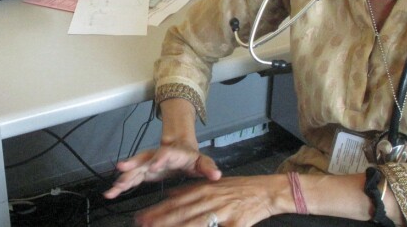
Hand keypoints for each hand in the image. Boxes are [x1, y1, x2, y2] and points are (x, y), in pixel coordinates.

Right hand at [103, 142, 221, 198]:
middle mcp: (156, 156)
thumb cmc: (191, 158)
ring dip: (123, 178)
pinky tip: (110, 193)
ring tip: (112, 188)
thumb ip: (208, 167)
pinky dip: (120, 185)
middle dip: (133, 164)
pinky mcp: (142, 172)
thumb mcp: (202, 161)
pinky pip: (129, 178)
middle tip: (123, 169)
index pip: (166, 154)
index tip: (154, 165)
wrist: (181, 150)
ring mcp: (147, 163)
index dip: (160, 158)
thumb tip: (216, 175)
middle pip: (143, 159)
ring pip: (133, 170)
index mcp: (173, 153)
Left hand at [134, 174, 289, 226]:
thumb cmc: (238, 189)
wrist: (264, 191)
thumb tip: (170, 194)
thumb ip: (190, 190)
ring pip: (193, 223)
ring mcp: (221, 211)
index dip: (156, 211)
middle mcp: (208, 199)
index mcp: (202, 190)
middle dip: (159, 222)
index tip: (141, 218)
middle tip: (142, 226)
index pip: (174, 202)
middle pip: (179, 213)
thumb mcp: (212, 184)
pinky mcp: (234, 223)